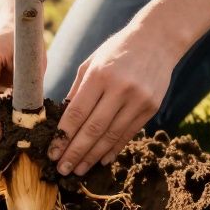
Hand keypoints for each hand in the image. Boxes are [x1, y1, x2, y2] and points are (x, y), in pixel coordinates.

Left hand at [48, 22, 180, 175]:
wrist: (157, 39)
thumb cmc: (117, 50)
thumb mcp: (91, 63)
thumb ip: (77, 91)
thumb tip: (63, 121)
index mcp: (99, 75)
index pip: (77, 113)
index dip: (63, 137)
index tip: (52, 152)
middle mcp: (119, 89)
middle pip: (93, 129)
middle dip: (75, 153)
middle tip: (62, 169)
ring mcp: (138, 99)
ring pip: (111, 136)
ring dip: (92, 156)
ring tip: (78, 169)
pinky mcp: (151, 107)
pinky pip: (128, 134)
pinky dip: (113, 149)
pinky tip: (101, 159)